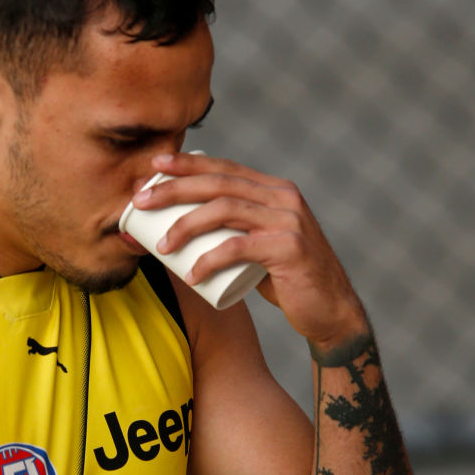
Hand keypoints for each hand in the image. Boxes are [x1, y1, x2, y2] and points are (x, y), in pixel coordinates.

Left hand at [132, 152, 367, 348]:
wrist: (332, 312)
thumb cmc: (286, 280)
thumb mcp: (258, 246)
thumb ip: (232, 231)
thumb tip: (175, 229)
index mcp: (274, 190)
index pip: (224, 168)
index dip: (187, 163)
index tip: (154, 164)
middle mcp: (284, 198)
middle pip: (219, 184)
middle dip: (174, 188)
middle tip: (141, 200)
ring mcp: (289, 221)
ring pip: (225, 210)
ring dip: (185, 225)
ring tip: (161, 245)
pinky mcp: (291, 248)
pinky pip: (239, 248)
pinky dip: (209, 260)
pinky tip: (191, 274)